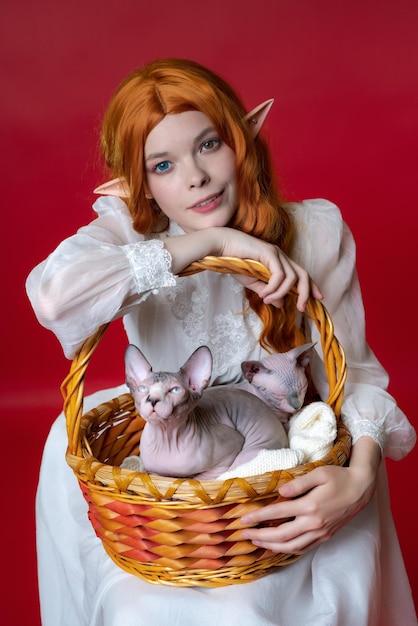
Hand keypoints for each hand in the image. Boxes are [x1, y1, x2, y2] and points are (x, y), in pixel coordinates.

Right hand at [218, 228, 321, 311]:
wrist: (222, 247)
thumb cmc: (235, 262)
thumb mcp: (253, 282)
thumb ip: (268, 293)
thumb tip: (281, 305)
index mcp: (279, 262)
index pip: (301, 274)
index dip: (311, 286)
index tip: (318, 298)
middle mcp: (281, 256)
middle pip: (303, 274)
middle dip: (306, 292)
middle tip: (301, 308)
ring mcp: (276, 253)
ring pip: (291, 278)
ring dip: (280, 293)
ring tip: (266, 300)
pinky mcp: (269, 253)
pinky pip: (279, 275)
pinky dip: (273, 288)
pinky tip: (263, 294)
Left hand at [240, 437, 380, 553]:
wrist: (361, 488)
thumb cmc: (339, 477)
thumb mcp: (319, 473)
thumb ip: (299, 483)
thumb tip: (280, 492)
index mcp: (310, 506)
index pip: (278, 513)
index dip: (259, 517)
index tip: (244, 519)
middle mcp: (314, 523)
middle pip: (282, 535)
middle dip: (260, 536)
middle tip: (243, 535)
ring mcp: (320, 532)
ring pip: (292, 546)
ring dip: (271, 546)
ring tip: (256, 542)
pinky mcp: (325, 536)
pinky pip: (303, 548)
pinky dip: (288, 550)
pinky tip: (278, 546)